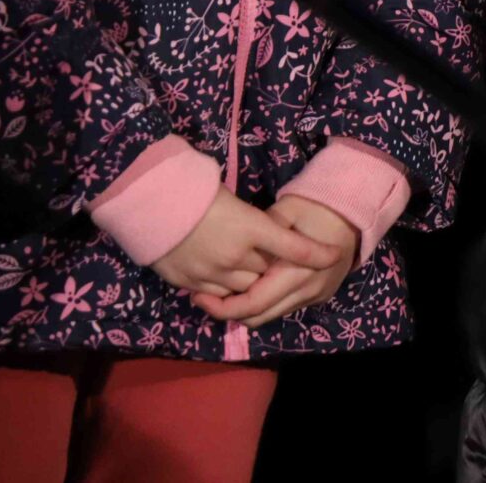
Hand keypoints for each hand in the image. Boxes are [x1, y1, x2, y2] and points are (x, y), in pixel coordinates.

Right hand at [148, 189, 338, 298]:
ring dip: (248, 280)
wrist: (149, 202)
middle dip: (273, 267)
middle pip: (269, 272)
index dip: (318, 254)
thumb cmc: (194, 190)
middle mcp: (236, 255)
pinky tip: (218, 274)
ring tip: (241, 264)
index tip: (335, 255)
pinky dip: (222, 288)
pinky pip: (216, 295)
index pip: (295, 248)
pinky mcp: (189, 282)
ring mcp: (211, 272)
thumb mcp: (233, 199)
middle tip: (269, 256)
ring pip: (245, 289)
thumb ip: (253, 221)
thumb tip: (271, 231)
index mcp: (251, 228)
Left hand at [190, 196, 357, 328]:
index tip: (199, 297)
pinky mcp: (318, 297)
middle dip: (228, 312)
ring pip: (269, 317)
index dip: (223, 307)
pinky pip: (283, 309)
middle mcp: (307, 290)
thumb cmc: (317, 208)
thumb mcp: (285, 212)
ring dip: (245, 311)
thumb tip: (232, 248)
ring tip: (223, 296)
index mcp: (297, 272)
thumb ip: (261, 233)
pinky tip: (251, 289)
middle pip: (258, 317)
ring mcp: (315, 296)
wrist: (355, 214)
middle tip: (203, 299)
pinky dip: (264, 304)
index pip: (253, 303)